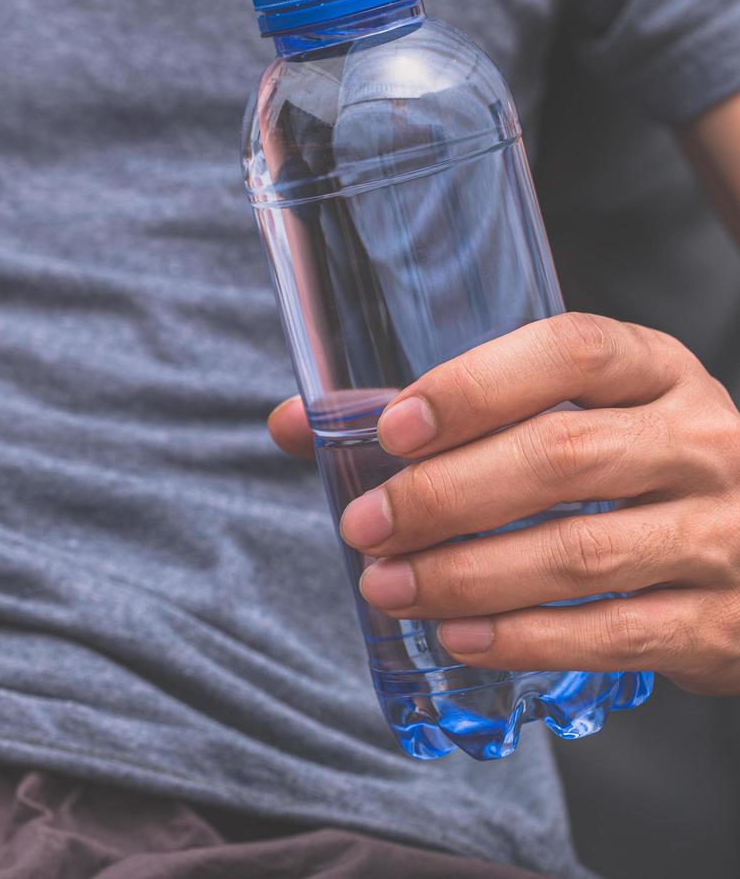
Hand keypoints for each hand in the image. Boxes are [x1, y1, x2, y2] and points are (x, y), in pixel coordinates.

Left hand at [269, 313, 739, 694]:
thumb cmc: (628, 472)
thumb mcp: (568, 417)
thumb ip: (440, 418)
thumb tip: (294, 422)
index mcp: (657, 373)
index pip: (572, 352)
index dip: (475, 386)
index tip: (391, 428)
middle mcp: (703, 441)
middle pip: (563, 457)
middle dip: (443, 496)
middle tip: (365, 527)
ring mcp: (726, 532)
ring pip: (582, 553)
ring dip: (466, 575)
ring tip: (389, 587)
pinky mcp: (726, 621)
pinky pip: (617, 634)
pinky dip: (526, 638)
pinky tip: (459, 637)